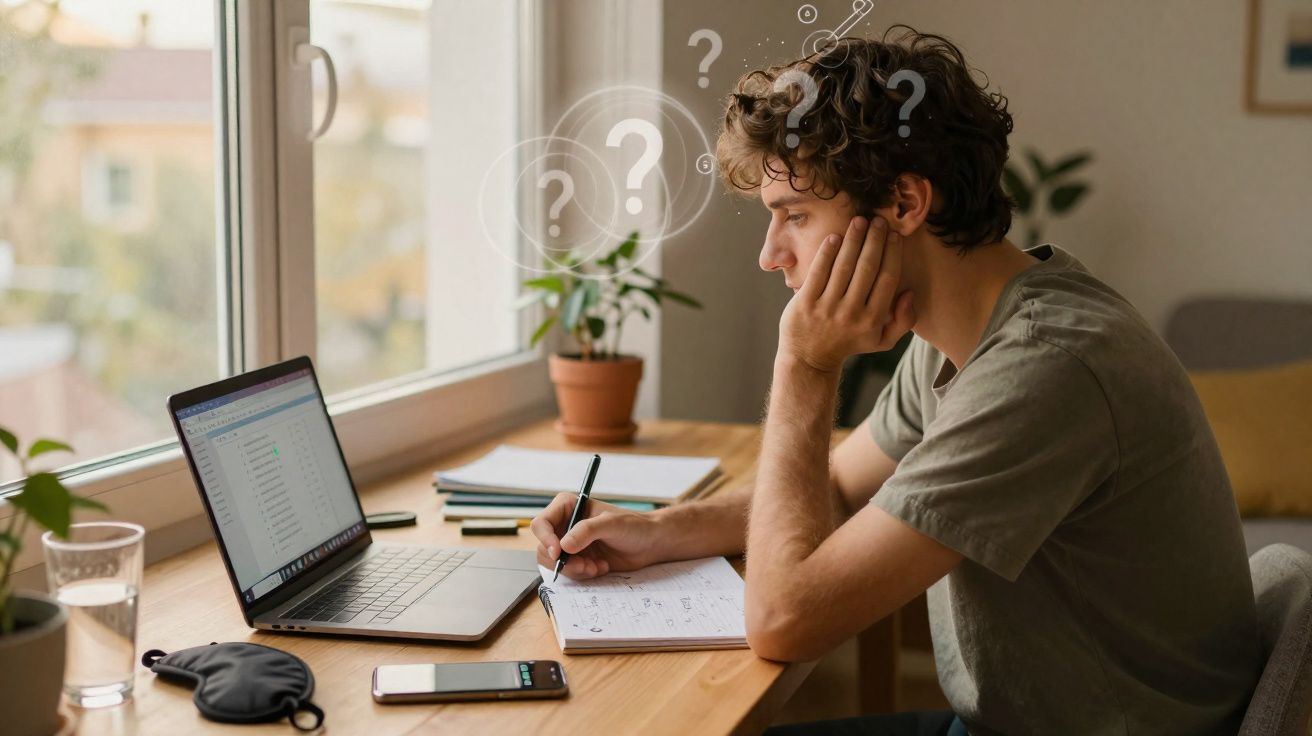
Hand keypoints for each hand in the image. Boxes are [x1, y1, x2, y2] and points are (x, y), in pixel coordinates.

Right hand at [529, 494, 662, 579]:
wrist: (649, 544)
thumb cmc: (634, 526)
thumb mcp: (612, 524)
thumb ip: (587, 531)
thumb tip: (563, 545)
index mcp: (567, 507)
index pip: (541, 524)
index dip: (545, 539)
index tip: (558, 553)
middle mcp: (564, 525)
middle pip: (544, 548)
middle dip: (563, 561)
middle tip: (584, 565)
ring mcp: (570, 544)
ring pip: (554, 564)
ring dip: (574, 569)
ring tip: (596, 566)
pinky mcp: (577, 559)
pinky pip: (568, 572)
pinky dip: (583, 574)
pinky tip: (601, 567)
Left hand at [778, 216, 914, 373]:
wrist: (809, 359)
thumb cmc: (849, 343)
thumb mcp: (882, 341)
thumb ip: (903, 321)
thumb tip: (909, 293)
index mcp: (872, 320)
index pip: (887, 279)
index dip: (892, 253)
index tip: (894, 234)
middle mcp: (851, 314)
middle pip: (867, 268)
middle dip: (874, 240)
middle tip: (878, 220)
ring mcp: (826, 308)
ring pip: (843, 267)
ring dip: (853, 240)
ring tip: (859, 221)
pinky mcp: (805, 303)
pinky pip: (818, 272)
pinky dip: (827, 253)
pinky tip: (835, 237)